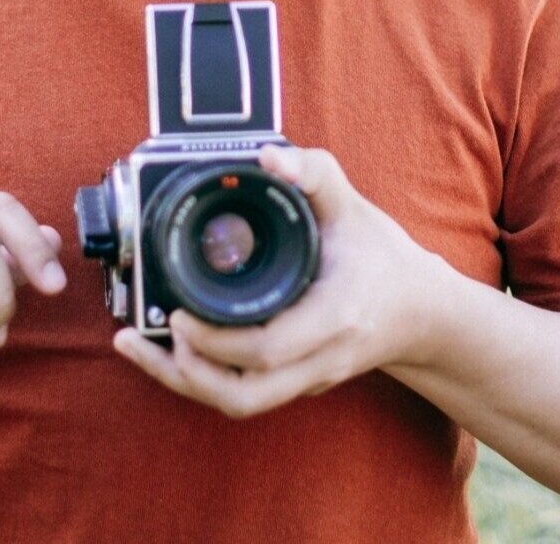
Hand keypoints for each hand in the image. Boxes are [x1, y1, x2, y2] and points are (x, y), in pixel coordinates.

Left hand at [112, 144, 450, 417]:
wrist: (420, 310)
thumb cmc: (381, 255)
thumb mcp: (351, 204)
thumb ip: (312, 172)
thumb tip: (268, 155)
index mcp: (333, 317)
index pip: (267, 349)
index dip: (216, 341)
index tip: (179, 314)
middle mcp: (320, 359)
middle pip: (244, 396)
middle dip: (185, 372)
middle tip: (148, 333)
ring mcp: (309, 379)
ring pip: (240, 404)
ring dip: (185, 381)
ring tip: (139, 348)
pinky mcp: (298, 383)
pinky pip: (246, 395)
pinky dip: (204, 378)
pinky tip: (171, 352)